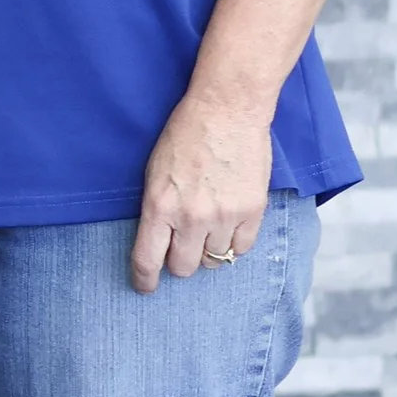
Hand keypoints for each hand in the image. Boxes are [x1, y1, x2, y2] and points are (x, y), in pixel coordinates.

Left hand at [133, 89, 271, 291]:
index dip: (144, 280)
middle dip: (180, 262)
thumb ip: (157, 210)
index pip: (148, 260)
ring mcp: (223, 216)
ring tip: (209, 226)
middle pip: (184, 268)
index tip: (146, 286)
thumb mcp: (154, 172)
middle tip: (183, 247)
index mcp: (159, 206)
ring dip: (209, 249)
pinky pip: (242, 248)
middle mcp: (190, 217)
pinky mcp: (252, 211)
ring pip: (214, 260)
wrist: (227, 110)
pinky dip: (234, 243)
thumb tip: (160, 243)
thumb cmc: (185, 135)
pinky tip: (229, 227)